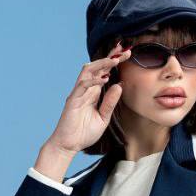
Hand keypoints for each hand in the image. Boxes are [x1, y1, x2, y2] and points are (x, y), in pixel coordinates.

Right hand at [44, 39, 131, 158]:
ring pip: (88, 71)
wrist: (68, 145)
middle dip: (110, 57)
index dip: (114, 61)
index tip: (127, 53)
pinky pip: (82, 85)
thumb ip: (110, 103)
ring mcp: (78, 93)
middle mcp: (86, 89)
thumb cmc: (84, 133)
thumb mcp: (103, 118)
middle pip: (97, 67)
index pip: (104, 72)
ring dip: (102, 63)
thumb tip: (120, 86)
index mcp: (93, 92)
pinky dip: (93, 81)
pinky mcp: (73, 100)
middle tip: (124, 50)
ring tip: (115, 59)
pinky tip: (105, 79)